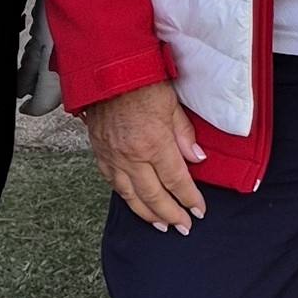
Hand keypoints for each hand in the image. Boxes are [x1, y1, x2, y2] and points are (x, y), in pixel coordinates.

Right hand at [86, 79, 208, 233]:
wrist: (107, 70)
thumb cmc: (142, 82)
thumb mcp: (172, 105)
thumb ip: (184, 135)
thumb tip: (197, 160)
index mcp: (154, 143)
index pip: (176, 181)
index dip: (189, 198)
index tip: (199, 210)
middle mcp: (131, 155)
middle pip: (153, 195)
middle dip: (170, 214)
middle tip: (183, 227)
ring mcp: (112, 156)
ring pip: (130, 195)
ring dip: (147, 214)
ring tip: (161, 225)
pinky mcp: (99, 153)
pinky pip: (112, 183)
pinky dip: (125, 197)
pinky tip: (134, 203)